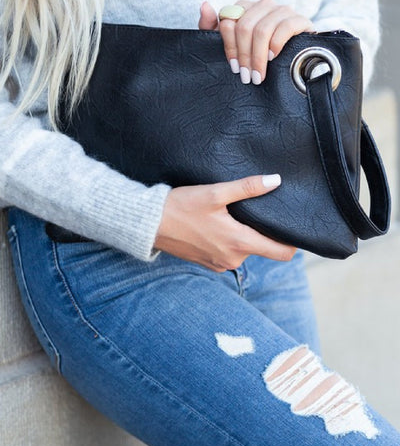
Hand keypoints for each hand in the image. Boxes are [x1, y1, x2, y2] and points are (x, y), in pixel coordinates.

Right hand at [154, 174, 295, 271]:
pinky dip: (227, 241)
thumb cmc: (181, 206)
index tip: (291, 227)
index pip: (282, 253)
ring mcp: (219, 264)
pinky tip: (216, 225)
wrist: (149, 224)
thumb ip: (247, 188)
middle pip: (262, 248)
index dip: (292, 242)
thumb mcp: (215, 193)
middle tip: (255, 211)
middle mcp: (233, 259)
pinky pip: (228, 253)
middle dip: (261, 232)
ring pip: (244, 249)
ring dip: (242, 236)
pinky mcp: (208, 263)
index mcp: (239, 243)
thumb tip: (276, 181)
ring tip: (232, 215)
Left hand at [198, 0, 314, 84]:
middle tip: (247, 77)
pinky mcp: (299, 19)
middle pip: (245, 27)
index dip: (230, 47)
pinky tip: (273, 57)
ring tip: (258, 75)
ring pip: (263, 29)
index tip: (234, 68)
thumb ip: (210, 26)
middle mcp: (262, 4)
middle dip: (244, 56)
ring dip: (258, 56)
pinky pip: (285, 27)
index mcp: (243, 7)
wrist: (292, 60)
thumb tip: (204, 6)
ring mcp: (281, 10)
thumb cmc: (255, 53)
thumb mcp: (229, 43)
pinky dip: (276, 44)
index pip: (229, 21)